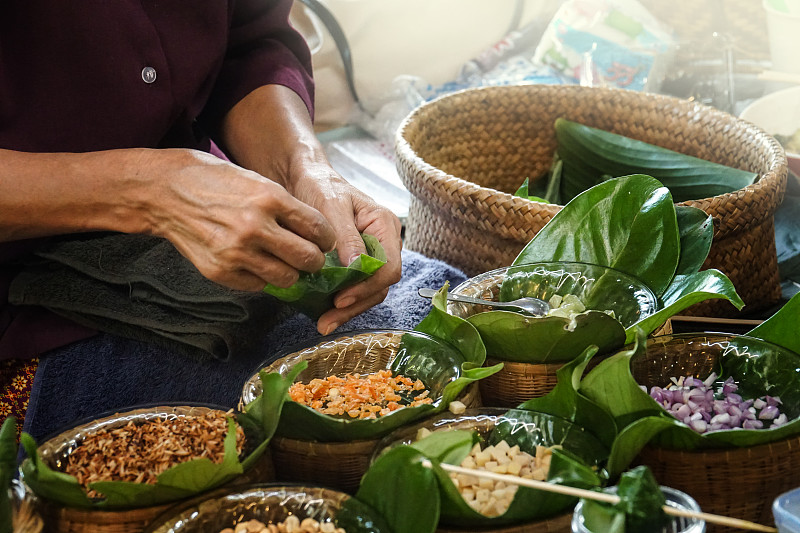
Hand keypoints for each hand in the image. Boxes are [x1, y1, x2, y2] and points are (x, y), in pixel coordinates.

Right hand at [146, 149, 336, 290]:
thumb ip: (285, 207)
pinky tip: (256, 263)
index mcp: (270, 198)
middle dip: (314, 260)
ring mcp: (237, 252)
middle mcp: (256, 227)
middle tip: (309, 257)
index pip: (318, 229)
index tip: (323, 241)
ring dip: (290, 273)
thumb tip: (314, 233)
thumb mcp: (256, 181)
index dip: (326, 238)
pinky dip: (262, 278)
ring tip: (283, 262)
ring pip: (286, 278)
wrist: (163, 192)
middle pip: (308, 259)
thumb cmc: (213, 180)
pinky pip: (258, 286)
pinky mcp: (220, 271)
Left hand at [287, 161, 402, 334]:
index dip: (367, 286)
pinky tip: (322, 312)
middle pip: (380, 284)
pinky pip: (355, 287)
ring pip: (369, 291)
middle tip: (327, 319)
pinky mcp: (355, 264)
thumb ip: (346, 235)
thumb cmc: (321, 186)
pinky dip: (340, 302)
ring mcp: (371, 255)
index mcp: (384, 226)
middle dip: (356, 305)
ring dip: (348, 309)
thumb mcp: (331, 206)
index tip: (340, 298)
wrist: (307, 180)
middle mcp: (384, 243)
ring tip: (323, 322)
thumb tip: (357, 265)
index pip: (389, 267)